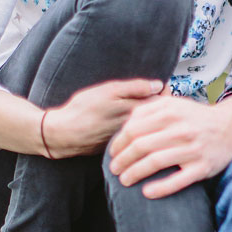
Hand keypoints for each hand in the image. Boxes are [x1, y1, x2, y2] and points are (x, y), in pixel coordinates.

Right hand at [47, 79, 166, 155]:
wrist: (64, 135)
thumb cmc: (83, 109)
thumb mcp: (108, 90)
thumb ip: (135, 87)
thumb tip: (158, 85)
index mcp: (135, 113)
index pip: (164, 102)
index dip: (166, 92)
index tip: (164, 86)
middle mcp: (137, 129)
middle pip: (160, 117)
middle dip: (162, 106)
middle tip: (161, 95)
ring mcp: (131, 140)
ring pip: (150, 127)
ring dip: (153, 118)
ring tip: (149, 107)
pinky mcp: (122, 147)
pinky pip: (139, 136)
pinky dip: (141, 128)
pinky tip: (136, 123)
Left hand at [108, 97, 231, 195]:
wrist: (231, 127)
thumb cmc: (197, 118)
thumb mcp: (174, 104)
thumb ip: (149, 110)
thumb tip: (126, 125)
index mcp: (170, 112)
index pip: (134, 129)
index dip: (119, 143)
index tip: (113, 153)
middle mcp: (181, 130)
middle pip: (141, 146)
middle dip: (122, 160)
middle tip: (114, 169)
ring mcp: (193, 150)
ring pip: (155, 162)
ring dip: (135, 173)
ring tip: (124, 180)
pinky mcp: (203, 167)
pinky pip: (178, 181)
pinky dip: (161, 188)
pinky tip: (147, 193)